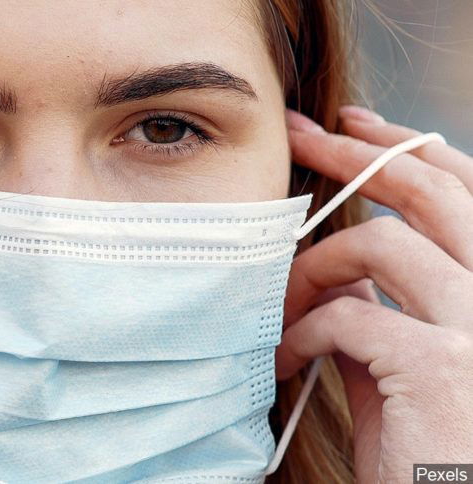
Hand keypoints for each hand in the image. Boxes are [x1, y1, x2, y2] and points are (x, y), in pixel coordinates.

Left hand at [277, 106, 472, 482]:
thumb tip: (342, 258)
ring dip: (313, 267)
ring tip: (281, 302)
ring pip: (381, 244)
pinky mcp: (441, 367)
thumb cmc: (425, 445)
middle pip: (432, 191)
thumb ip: (388, 302)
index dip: (407, 146)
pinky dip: (302, 332)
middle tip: (299, 136)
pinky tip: (285, 361)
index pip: (465, 190)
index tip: (352, 123)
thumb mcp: (408, 359)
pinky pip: (348, 314)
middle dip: (356, 155)